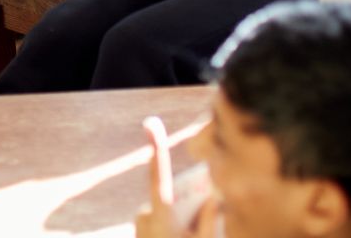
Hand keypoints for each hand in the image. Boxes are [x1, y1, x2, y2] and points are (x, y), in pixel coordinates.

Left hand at [135, 117, 218, 237]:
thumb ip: (207, 223)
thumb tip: (211, 199)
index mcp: (161, 223)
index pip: (161, 180)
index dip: (157, 151)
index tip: (151, 124)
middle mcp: (145, 220)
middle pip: (170, 198)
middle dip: (187, 206)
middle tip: (192, 230)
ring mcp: (140, 226)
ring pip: (164, 211)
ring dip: (179, 222)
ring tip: (187, 237)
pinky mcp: (140, 230)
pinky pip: (157, 222)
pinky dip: (173, 229)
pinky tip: (181, 236)